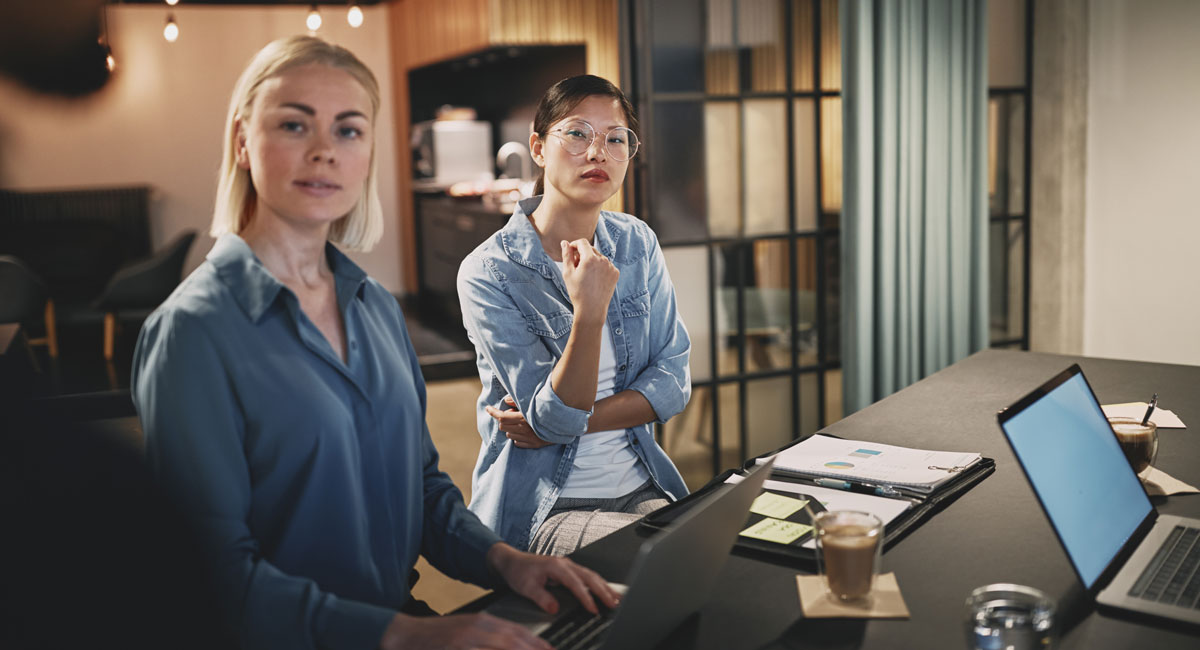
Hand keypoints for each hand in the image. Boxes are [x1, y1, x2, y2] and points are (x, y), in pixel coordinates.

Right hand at [379, 612, 550, 649]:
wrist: (406, 634)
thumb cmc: (437, 636)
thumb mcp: (467, 632)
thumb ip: (488, 639)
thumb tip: (509, 644)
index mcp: (483, 621)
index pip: (516, 631)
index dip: (536, 642)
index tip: (550, 649)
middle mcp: (478, 628)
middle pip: (513, 640)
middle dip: (534, 649)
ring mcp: (467, 639)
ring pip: (501, 647)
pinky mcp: (457, 647)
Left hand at [486, 396, 553, 448]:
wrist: (566, 421)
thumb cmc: (548, 409)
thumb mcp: (533, 402)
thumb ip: (518, 402)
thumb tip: (505, 402)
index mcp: (524, 418)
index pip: (502, 417)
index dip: (493, 412)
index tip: (488, 408)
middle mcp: (525, 430)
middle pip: (503, 426)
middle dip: (504, 420)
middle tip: (513, 414)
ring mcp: (529, 439)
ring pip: (509, 434)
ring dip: (511, 428)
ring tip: (520, 423)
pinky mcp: (534, 445)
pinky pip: (517, 443)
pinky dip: (517, 437)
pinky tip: (525, 431)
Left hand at [487, 543, 620, 616]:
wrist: (511, 561)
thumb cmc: (519, 571)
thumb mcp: (526, 587)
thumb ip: (541, 597)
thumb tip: (554, 608)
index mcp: (557, 566)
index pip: (576, 583)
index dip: (586, 597)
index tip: (594, 609)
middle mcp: (565, 564)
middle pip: (590, 577)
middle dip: (603, 590)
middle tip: (614, 604)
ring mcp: (568, 566)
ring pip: (591, 575)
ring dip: (604, 586)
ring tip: (616, 598)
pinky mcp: (568, 570)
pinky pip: (587, 576)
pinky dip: (598, 584)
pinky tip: (604, 591)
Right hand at [560, 239, 618, 324]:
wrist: (592, 309)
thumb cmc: (577, 292)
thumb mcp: (568, 273)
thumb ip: (566, 255)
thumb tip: (565, 242)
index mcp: (590, 258)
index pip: (582, 242)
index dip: (574, 244)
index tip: (570, 251)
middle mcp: (603, 260)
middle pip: (591, 249)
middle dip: (582, 254)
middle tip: (576, 268)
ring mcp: (611, 267)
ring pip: (599, 257)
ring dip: (591, 261)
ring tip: (585, 276)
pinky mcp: (615, 273)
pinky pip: (606, 265)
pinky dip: (600, 268)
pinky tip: (594, 280)